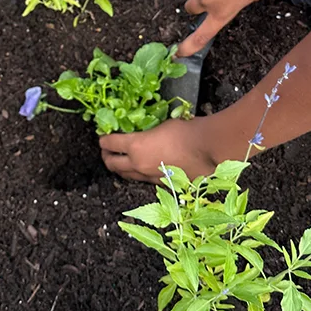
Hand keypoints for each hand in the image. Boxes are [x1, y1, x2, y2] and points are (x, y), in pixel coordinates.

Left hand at [99, 116, 218, 182]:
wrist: (208, 148)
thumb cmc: (185, 131)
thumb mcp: (159, 125)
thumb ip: (145, 133)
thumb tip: (142, 132)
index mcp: (135, 146)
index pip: (109, 144)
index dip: (103, 140)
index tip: (102, 137)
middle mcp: (138, 164)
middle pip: (112, 164)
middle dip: (106, 157)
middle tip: (106, 152)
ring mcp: (150, 177)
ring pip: (127, 175)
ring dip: (121, 168)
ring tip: (120, 162)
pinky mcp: (162, 184)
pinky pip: (144, 180)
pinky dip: (139, 174)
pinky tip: (142, 169)